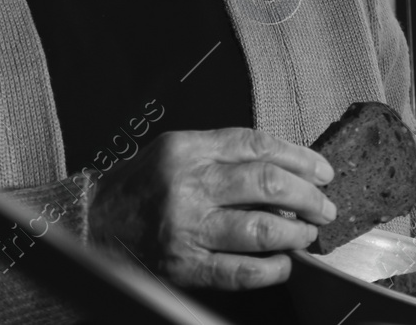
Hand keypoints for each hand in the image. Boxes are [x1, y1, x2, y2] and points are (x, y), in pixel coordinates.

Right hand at [86, 128, 337, 289]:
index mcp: (185, 150)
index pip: (256, 144)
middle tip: (323, 205)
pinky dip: (272, 269)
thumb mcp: (172, 150)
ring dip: (296, 232)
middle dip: (308, 195)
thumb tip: (281, 168)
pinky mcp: (187, 266)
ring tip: (307, 232)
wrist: (92, 224)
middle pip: (267, 183)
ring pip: (261, 228)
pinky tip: (283, 264)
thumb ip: (221, 152)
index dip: (298, 157)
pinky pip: (242, 271)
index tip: (320, 170)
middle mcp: (187, 186)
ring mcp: (188, 228)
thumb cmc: (137, 187)